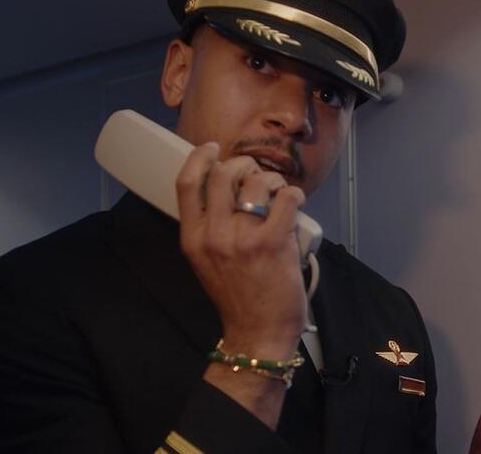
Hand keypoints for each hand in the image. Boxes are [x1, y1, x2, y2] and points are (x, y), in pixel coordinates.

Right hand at [176, 142, 306, 357]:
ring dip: (273, 181)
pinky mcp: (272, 243)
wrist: (256, 332)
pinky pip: (286, 198)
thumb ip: (211, 229)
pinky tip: (294, 202)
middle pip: (222, 173)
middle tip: (257, 175)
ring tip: (279, 195)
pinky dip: (294, 194)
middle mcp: (213, 235)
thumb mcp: (207, 262)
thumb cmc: (238, 297)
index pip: (186, 183)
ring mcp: (242, 239)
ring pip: (256, 182)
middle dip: (244, 164)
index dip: (199, 157)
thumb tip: (229, 191)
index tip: (211, 148)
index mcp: (192, 238)